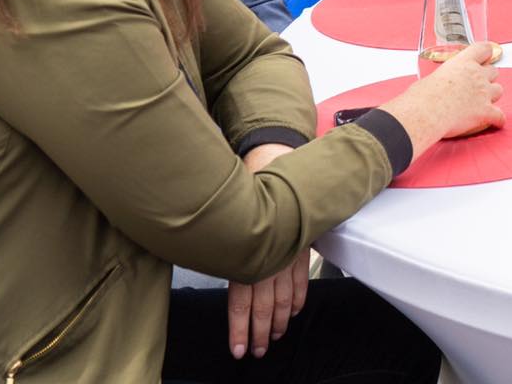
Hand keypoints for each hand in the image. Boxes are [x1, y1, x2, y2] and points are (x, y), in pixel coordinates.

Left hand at [227, 144, 305, 358]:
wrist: (273, 161)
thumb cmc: (244, 188)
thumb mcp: (225, 218)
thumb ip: (220, 248)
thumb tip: (209, 267)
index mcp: (248, 254)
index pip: (243, 302)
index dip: (241, 328)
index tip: (239, 349)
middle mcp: (270, 257)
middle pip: (266, 305)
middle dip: (261, 332)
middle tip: (257, 351)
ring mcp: (290, 253)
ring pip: (286, 297)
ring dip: (280, 321)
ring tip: (274, 337)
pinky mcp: (302, 246)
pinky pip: (302, 280)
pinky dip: (299, 298)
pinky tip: (294, 311)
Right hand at [382, 41, 504, 154]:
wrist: (425, 113)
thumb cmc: (421, 97)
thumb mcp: (431, 77)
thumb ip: (443, 78)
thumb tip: (437, 87)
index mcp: (462, 62)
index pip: (483, 49)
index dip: (486, 54)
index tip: (484, 58)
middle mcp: (476, 75)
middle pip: (493, 71)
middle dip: (487, 78)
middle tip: (477, 86)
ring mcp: (483, 93)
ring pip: (499, 90)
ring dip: (492, 96)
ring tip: (483, 103)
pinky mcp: (486, 112)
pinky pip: (500, 116)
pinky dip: (498, 120)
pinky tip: (495, 123)